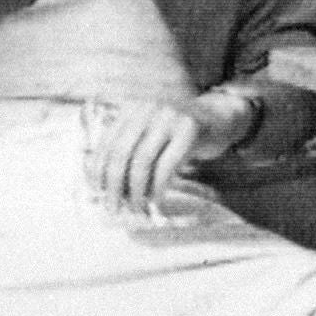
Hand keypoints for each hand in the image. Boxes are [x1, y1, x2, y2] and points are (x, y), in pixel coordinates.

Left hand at [80, 91, 252, 211]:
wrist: (218, 117)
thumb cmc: (176, 133)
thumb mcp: (149, 132)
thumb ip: (129, 149)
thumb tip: (106, 187)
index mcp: (132, 107)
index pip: (107, 143)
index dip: (98, 171)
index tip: (98, 192)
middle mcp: (148, 108)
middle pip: (121, 153)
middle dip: (114, 186)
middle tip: (112, 208)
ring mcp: (170, 116)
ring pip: (142, 161)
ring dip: (135, 191)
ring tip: (135, 208)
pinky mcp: (190, 129)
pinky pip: (166, 166)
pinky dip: (157, 188)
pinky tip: (156, 201)